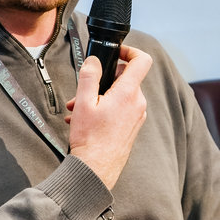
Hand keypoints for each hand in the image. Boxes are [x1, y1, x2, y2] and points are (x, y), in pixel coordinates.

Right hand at [65, 45, 151, 189]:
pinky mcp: (132, 126)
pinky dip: (104, 109)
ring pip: (120, 95)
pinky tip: (84, 120)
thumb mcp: (84, 102)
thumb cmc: (90, 138)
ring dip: (99, 97)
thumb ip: (89, 76)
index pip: (142, 60)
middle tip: (82, 91)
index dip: (130, 51)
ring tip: (77, 109)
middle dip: (103, 80)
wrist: (96, 169)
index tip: (116, 52)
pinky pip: (120, 109)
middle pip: (125, 78)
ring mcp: (137, 116)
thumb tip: (94, 61)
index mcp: (129, 93)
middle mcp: (138, 103)